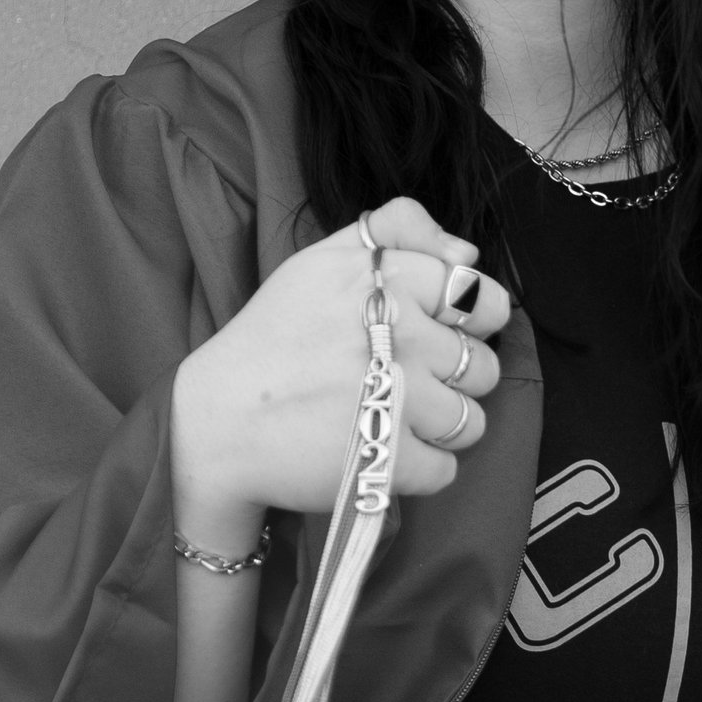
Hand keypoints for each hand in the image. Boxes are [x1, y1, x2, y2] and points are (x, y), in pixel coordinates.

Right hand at [169, 198, 511, 539]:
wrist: (218, 421)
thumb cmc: (274, 338)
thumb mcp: (322, 260)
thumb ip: (396, 231)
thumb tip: (468, 253)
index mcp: (388, 281)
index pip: (476, 296)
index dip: (463, 321)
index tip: (431, 333)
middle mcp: (401, 334)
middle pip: (483, 364)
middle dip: (455, 379)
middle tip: (405, 383)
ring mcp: (400, 399)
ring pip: (471, 421)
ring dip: (441, 428)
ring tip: (393, 420)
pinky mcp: (392, 461)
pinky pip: (446, 469)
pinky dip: (417, 470)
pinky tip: (380, 453)